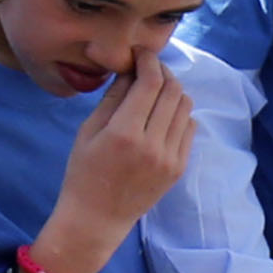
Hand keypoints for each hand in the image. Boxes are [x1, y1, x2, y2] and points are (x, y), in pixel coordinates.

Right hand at [51, 53, 196, 243]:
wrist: (97, 218)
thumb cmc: (83, 172)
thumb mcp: (89, 131)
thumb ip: (114, 97)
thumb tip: (132, 68)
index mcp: (124, 133)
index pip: (150, 82)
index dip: (148, 60)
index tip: (140, 54)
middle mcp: (152, 145)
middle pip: (172, 90)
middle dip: (161, 71)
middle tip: (147, 68)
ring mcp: (170, 158)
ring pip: (185, 106)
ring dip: (171, 91)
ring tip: (154, 91)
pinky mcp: (179, 168)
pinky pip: (189, 127)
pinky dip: (178, 113)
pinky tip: (160, 115)